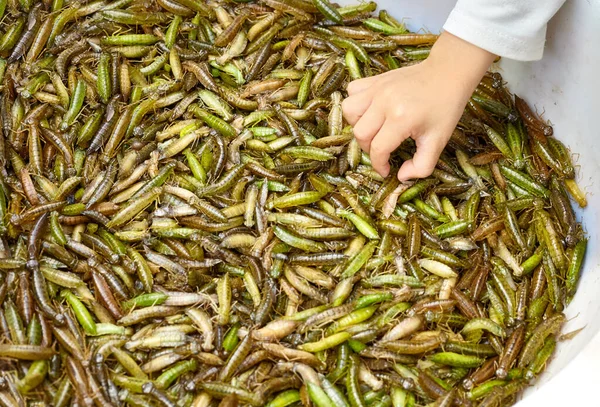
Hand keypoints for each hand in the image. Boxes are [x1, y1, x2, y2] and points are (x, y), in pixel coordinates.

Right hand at [342, 32, 495, 180]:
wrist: (448, 73)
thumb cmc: (445, 108)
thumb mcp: (438, 141)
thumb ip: (422, 166)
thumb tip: (401, 176)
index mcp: (402, 118)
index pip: (378, 149)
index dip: (379, 165)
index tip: (386, 170)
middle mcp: (385, 102)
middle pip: (360, 133)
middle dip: (368, 148)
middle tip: (383, 150)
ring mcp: (378, 88)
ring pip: (350, 111)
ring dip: (357, 124)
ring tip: (373, 129)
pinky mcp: (375, 79)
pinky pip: (352, 91)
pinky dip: (356, 103)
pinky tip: (370, 110)